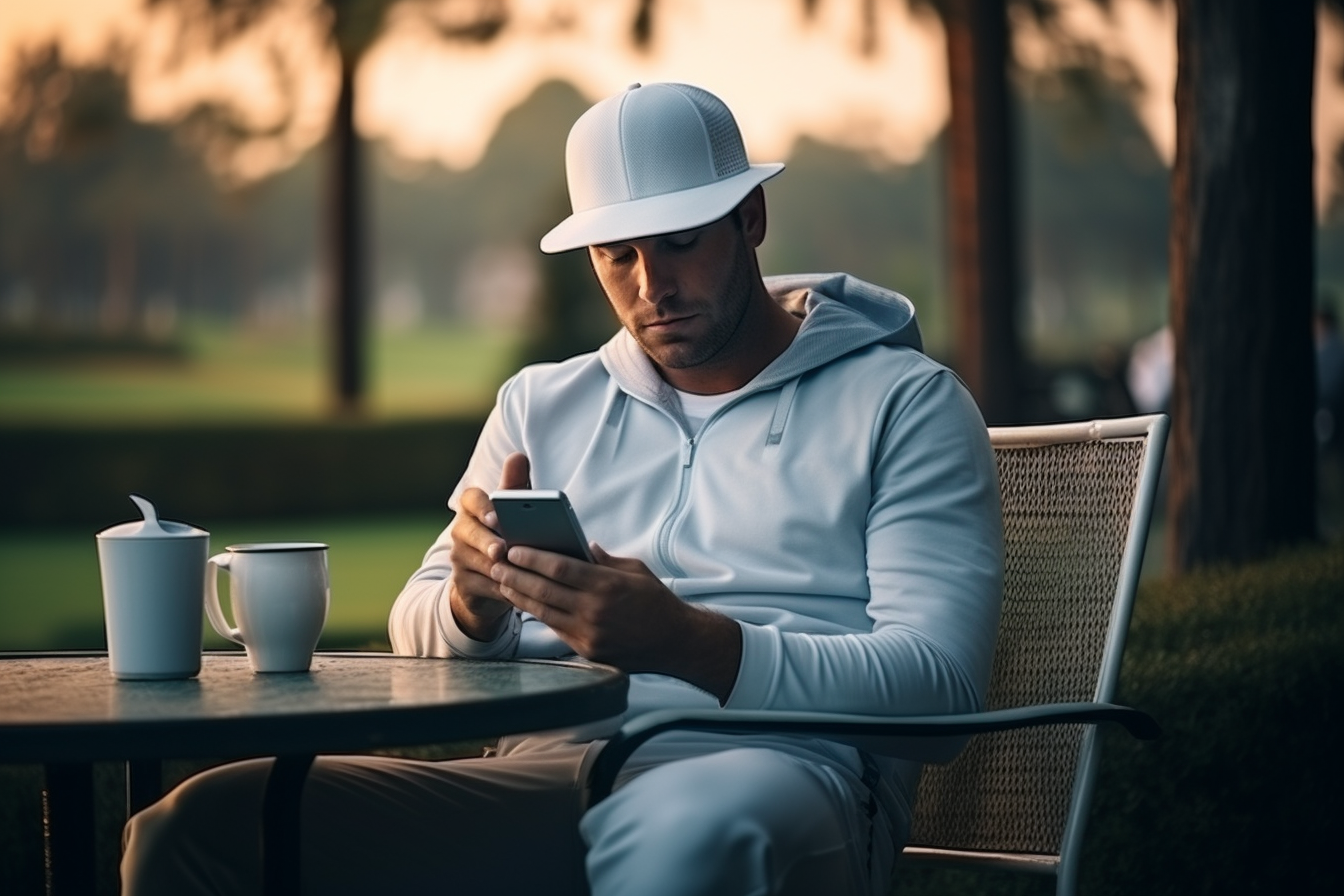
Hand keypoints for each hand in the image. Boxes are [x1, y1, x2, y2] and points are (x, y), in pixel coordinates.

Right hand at [446, 452, 530, 640]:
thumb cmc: (507, 533)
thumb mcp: (512, 511)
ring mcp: (458, 558)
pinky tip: (518, 591)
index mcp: (471, 508)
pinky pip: (482, 587)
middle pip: (469, 533)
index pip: (470, 499)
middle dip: (486, 541)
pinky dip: (501, 589)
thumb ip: (515, 486)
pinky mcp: (463, 584)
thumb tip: (518, 456)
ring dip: (498, 568)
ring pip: (476, 562)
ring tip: (517, 573)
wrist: (489, 577)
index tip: (496, 517)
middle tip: (501, 549)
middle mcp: (460, 531)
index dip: (482, 508)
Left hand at [490, 543, 742, 701]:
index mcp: (607, 585)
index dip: (532, 558)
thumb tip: (580, 547)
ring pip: (543, 612)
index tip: (513, 548)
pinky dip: (538, 614)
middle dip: (516, 575)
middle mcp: (595, 610)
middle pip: (544, 590)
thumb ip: (603, 560)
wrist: (676, 642)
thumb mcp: (634, 571)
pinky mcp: (588, 651)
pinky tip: (525, 603)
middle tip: (496, 563)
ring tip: (503, 582)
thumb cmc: (655, 601)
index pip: (559, 568)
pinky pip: (556, 629)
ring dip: (519, 596)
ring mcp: (590, 634)